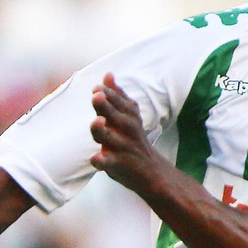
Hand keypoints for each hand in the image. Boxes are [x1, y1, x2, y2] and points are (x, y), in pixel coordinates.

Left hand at [90, 73, 165, 194]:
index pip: (118, 102)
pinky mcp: (117, 165)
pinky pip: (108, 163)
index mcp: (128, 117)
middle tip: (96, 96)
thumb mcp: (129, 116)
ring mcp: (122, 148)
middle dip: (105, 106)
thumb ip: (117, 96)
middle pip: (115, 116)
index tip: (98, 87)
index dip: (109, 94)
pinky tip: (95, 157)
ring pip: (109, 138)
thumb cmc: (133, 139)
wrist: (152, 172)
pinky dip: (101, 161)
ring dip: (102, 130)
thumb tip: (108, 74)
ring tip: (97, 121)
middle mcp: (126, 130)